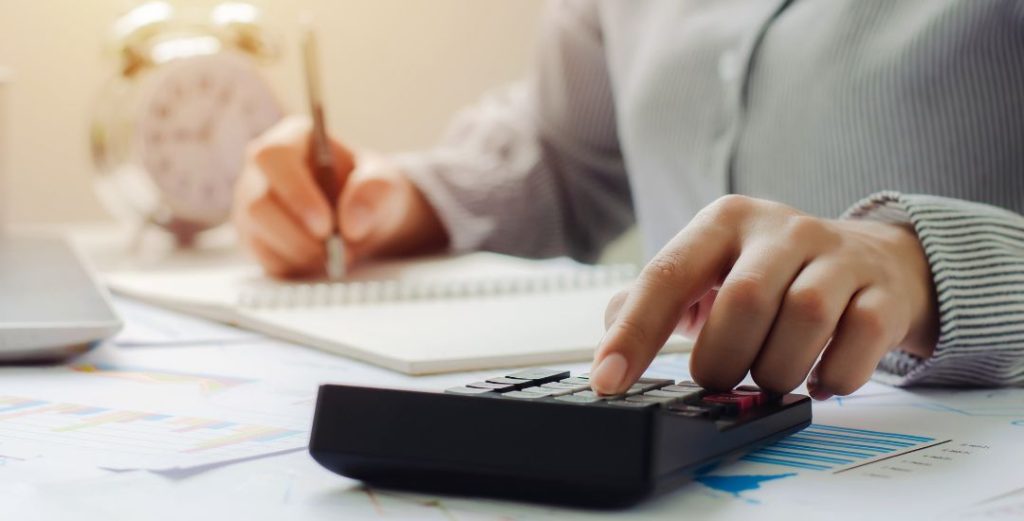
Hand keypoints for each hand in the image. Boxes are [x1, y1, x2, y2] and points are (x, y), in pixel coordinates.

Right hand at [233, 116, 448, 277]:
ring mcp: (253, 205)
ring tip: (337, 256)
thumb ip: (374, 193)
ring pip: (258, 234)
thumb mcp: (385, 185)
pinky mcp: (256, 238)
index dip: (295, 193)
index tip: (326, 226)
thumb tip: (352, 225)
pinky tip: (322, 260)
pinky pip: (265, 259)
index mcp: (293, 139)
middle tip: (336, 252)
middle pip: (258, 203)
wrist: (367, 218)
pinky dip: (297, 266)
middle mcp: (263, 170)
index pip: (273, 156)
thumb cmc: (371, 190)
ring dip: (302, 253)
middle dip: (299, 235)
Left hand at [592, 195, 938, 399]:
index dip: (634, 333)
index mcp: (724, 222)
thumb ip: (652, 301)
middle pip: (742, 302)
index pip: (667, 275)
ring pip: (803, 321)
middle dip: (722, 359)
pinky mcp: (883, 293)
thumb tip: (611, 341)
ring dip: (776, 371)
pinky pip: (857, 345)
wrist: (874, 261)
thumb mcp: (709, 270)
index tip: (609, 381)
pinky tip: (819, 379)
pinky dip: (832, 378)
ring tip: (770, 376)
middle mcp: (781, 229)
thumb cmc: (771, 273)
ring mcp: (838, 257)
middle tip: (720, 378)